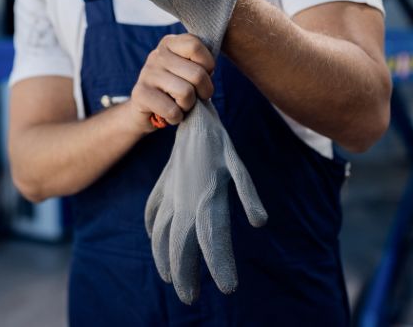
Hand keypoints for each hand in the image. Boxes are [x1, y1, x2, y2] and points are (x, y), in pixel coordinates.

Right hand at [127, 34, 214, 132]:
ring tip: (180, 105)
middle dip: (203, 92)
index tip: (202, 75)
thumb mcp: (188, 70)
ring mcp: (147, 73)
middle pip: (197, 73)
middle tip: (194, 96)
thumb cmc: (175, 89)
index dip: (208, 65)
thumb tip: (209, 71)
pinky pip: (172, 110)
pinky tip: (168, 114)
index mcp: (170, 43)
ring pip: (186, 93)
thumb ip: (200, 64)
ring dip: (188, 106)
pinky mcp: (140, 94)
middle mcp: (156, 55)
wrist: (145, 110)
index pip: (195, 45)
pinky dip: (176, 118)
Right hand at [144, 101, 267, 302]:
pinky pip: (153, 210)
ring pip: (162, 232)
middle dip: (184, 273)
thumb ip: (247, 193)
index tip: (227, 288)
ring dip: (164, 256)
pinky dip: (152, 227)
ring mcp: (170, 193)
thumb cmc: (217, 140)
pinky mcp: (163, 184)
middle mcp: (184, 200)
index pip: (212, 240)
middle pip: (181, 245)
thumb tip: (260, 223)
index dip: (220, 264)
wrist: (189, 113)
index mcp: (205, 197)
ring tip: (170, 277)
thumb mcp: (236, 164)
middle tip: (188, 299)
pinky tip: (154, 237)